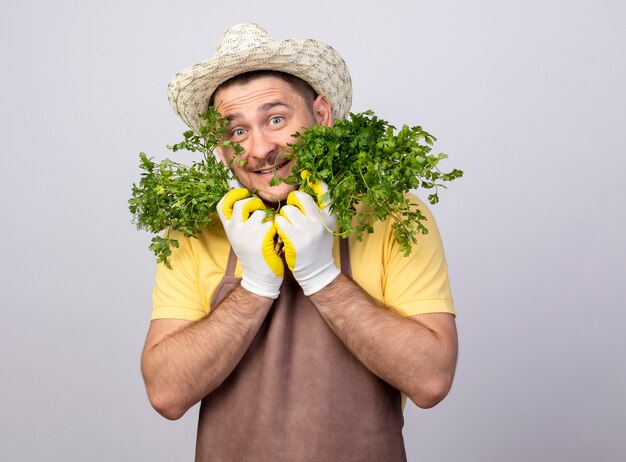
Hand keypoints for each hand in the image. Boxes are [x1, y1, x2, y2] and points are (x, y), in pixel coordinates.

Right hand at [217, 188, 283, 298]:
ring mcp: (248, 234)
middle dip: (254, 202)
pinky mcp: (261, 239)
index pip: (222, 205)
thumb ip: (242, 222)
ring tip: (270, 230)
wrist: (259, 278)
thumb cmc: (254, 257)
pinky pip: (272, 223)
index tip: (243, 193)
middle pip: (241, 204)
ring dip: (269, 218)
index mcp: (229, 229)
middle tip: (261, 210)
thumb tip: (249, 201)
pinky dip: (276, 229)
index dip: (232, 195)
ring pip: (260, 213)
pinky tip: (276, 238)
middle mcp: (235, 230)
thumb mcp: (241, 238)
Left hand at [274, 178, 339, 295]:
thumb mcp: (325, 226)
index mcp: (329, 216)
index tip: (306, 174)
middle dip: (292, 200)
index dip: (315, 181)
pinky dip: (278, 226)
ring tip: (288, 227)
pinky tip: (283, 234)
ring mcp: (307, 230)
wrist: (316, 270)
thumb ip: (318, 210)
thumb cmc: (318, 245)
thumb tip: (307, 188)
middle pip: (300, 197)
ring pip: (287, 210)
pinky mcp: (295, 239)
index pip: (325, 192)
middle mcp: (320, 221)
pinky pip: (280, 222)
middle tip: (292, 210)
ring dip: (283, 216)